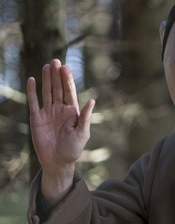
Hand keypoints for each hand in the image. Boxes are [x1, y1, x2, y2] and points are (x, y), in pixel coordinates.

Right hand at [27, 59, 94, 205]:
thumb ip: (85, 117)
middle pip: (58, 88)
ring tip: (46, 66)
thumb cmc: (73, 149)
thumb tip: (92, 100)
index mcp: (73, 111)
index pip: (69, 91)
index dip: (67, 79)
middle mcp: (60, 109)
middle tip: (55, 61)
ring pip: (47, 92)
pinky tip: (32, 80)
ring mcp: (48, 113)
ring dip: (47, 79)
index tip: (65, 67)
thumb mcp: (82, 133)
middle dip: (57, 75)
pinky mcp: (37, 119)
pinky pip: (34, 102)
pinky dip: (33, 92)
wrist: (57, 162)